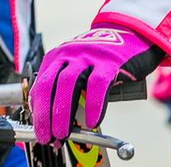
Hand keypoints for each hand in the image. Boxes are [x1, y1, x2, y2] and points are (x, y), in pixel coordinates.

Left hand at [30, 25, 163, 143]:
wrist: (132, 34)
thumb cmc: (103, 58)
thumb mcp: (79, 67)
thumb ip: (67, 87)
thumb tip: (56, 119)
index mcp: (58, 56)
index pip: (40, 84)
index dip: (37, 109)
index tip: (39, 129)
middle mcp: (69, 54)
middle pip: (49, 85)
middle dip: (44, 114)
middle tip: (45, 136)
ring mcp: (88, 56)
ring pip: (68, 84)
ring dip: (62, 112)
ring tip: (63, 133)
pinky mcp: (109, 61)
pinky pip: (97, 85)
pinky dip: (92, 105)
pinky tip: (91, 121)